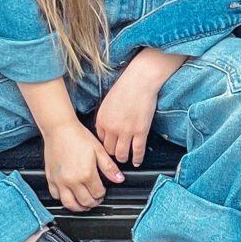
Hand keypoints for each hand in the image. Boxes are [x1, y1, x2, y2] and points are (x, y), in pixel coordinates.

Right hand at [41, 115, 123, 210]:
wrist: (60, 129)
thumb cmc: (78, 136)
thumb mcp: (99, 150)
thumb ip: (109, 167)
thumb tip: (119, 179)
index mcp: (86, 174)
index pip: (98, 193)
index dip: (102, 194)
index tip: (102, 192)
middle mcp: (72, 180)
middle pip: (85, 201)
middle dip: (93, 203)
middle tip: (95, 199)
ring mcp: (60, 181)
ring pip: (69, 203)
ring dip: (79, 207)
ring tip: (84, 204)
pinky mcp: (51, 178)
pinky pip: (56, 195)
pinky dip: (63, 199)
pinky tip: (69, 196)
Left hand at [95, 48, 184, 167]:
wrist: (140, 81)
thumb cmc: (126, 87)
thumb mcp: (108, 102)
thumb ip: (106, 117)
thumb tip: (107, 128)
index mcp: (101, 120)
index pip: (100, 140)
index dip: (106, 144)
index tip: (110, 146)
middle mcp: (111, 128)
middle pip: (109, 150)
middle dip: (113, 153)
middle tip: (118, 154)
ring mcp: (126, 132)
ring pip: (122, 154)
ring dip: (124, 158)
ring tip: (127, 159)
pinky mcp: (140, 132)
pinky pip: (138, 151)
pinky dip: (138, 158)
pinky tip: (138, 161)